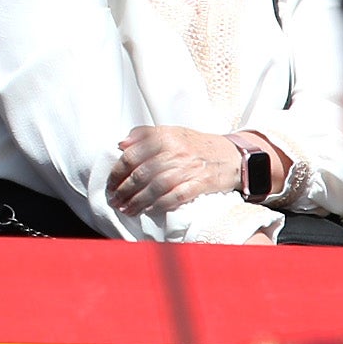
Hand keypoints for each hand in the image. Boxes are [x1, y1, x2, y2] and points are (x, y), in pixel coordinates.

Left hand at [108, 124, 251, 215]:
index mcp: (165, 137)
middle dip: (125, 190)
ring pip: (156, 187)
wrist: (231, 155)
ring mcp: (189, 168)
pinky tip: (149, 211)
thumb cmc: (196, 145)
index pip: (133, 154)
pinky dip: (161, 205)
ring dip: (138, 201)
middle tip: (114, 200)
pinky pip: (177, 196)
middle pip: (142, 173)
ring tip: (127, 209)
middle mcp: (175, 151)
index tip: (110, 183)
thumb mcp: (171, 132)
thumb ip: (144, 135)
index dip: (118, 171)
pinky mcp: (201, 183)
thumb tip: (121, 144)